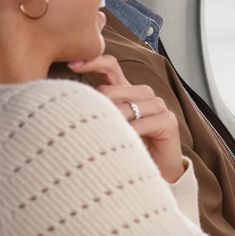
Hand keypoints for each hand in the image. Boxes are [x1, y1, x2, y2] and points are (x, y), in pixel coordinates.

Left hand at [68, 55, 184, 183]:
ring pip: (128, 106)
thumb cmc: (125, 150)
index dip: (93, 62)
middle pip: (113, 89)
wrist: (156, 173)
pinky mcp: (168, 121)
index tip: (72, 65)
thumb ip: (93, 113)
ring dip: (114, 123)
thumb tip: (66, 104)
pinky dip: (132, 132)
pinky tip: (124, 142)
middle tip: (89, 126)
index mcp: (126, 91)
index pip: (110, 66)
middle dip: (98, 107)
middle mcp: (143, 95)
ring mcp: (157, 106)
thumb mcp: (106, 128)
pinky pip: (145, 123)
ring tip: (106, 138)